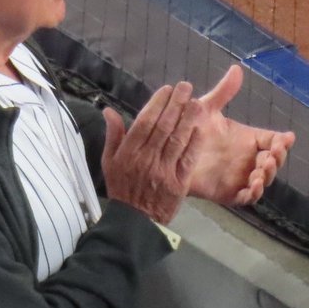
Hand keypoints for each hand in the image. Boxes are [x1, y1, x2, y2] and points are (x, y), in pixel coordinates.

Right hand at [101, 82, 201, 223]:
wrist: (133, 221)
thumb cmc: (122, 188)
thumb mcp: (109, 162)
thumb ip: (113, 135)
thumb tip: (109, 110)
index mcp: (129, 152)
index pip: (145, 121)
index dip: (157, 103)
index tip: (167, 89)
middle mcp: (146, 158)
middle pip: (163, 126)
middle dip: (175, 104)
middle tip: (185, 86)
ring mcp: (163, 171)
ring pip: (177, 139)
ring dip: (187, 119)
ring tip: (195, 101)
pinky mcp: (178, 183)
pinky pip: (187, 159)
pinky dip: (193, 143)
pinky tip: (199, 128)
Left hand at [188, 65, 294, 205]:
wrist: (170, 153)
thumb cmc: (191, 130)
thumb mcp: (208, 109)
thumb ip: (223, 92)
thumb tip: (237, 68)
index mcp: (248, 139)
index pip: (272, 140)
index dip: (282, 141)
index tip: (286, 138)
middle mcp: (247, 159)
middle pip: (272, 161)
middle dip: (278, 158)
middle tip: (275, 153)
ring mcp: (239, 177)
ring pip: (262, 180)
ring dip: (268, 175)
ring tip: (264, 168)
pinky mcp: (228, 193)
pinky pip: (246, 197)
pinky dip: (254, 193)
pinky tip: (254, 185)